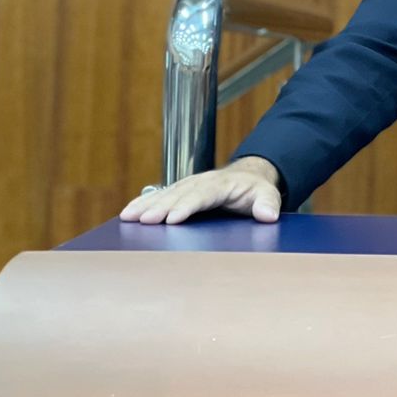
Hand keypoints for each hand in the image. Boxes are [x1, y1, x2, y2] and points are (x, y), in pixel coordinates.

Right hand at [119, 156, 282, 224]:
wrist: (248, 176)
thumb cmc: (256, 189)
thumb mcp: (268, 194)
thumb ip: (268, 204)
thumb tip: (268, 215)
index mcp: (222, 184)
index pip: (203, 195)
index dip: (187, 206)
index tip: (173, 218)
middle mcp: (202, 182)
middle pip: (179, 194)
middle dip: (161, 207)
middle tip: (144, 220)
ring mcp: (189, 185)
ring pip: (166, 193)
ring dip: (146, 205)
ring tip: (128, 216)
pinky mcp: (181, 190)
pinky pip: (161, 195)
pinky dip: (144, 202)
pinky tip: (129, 213)